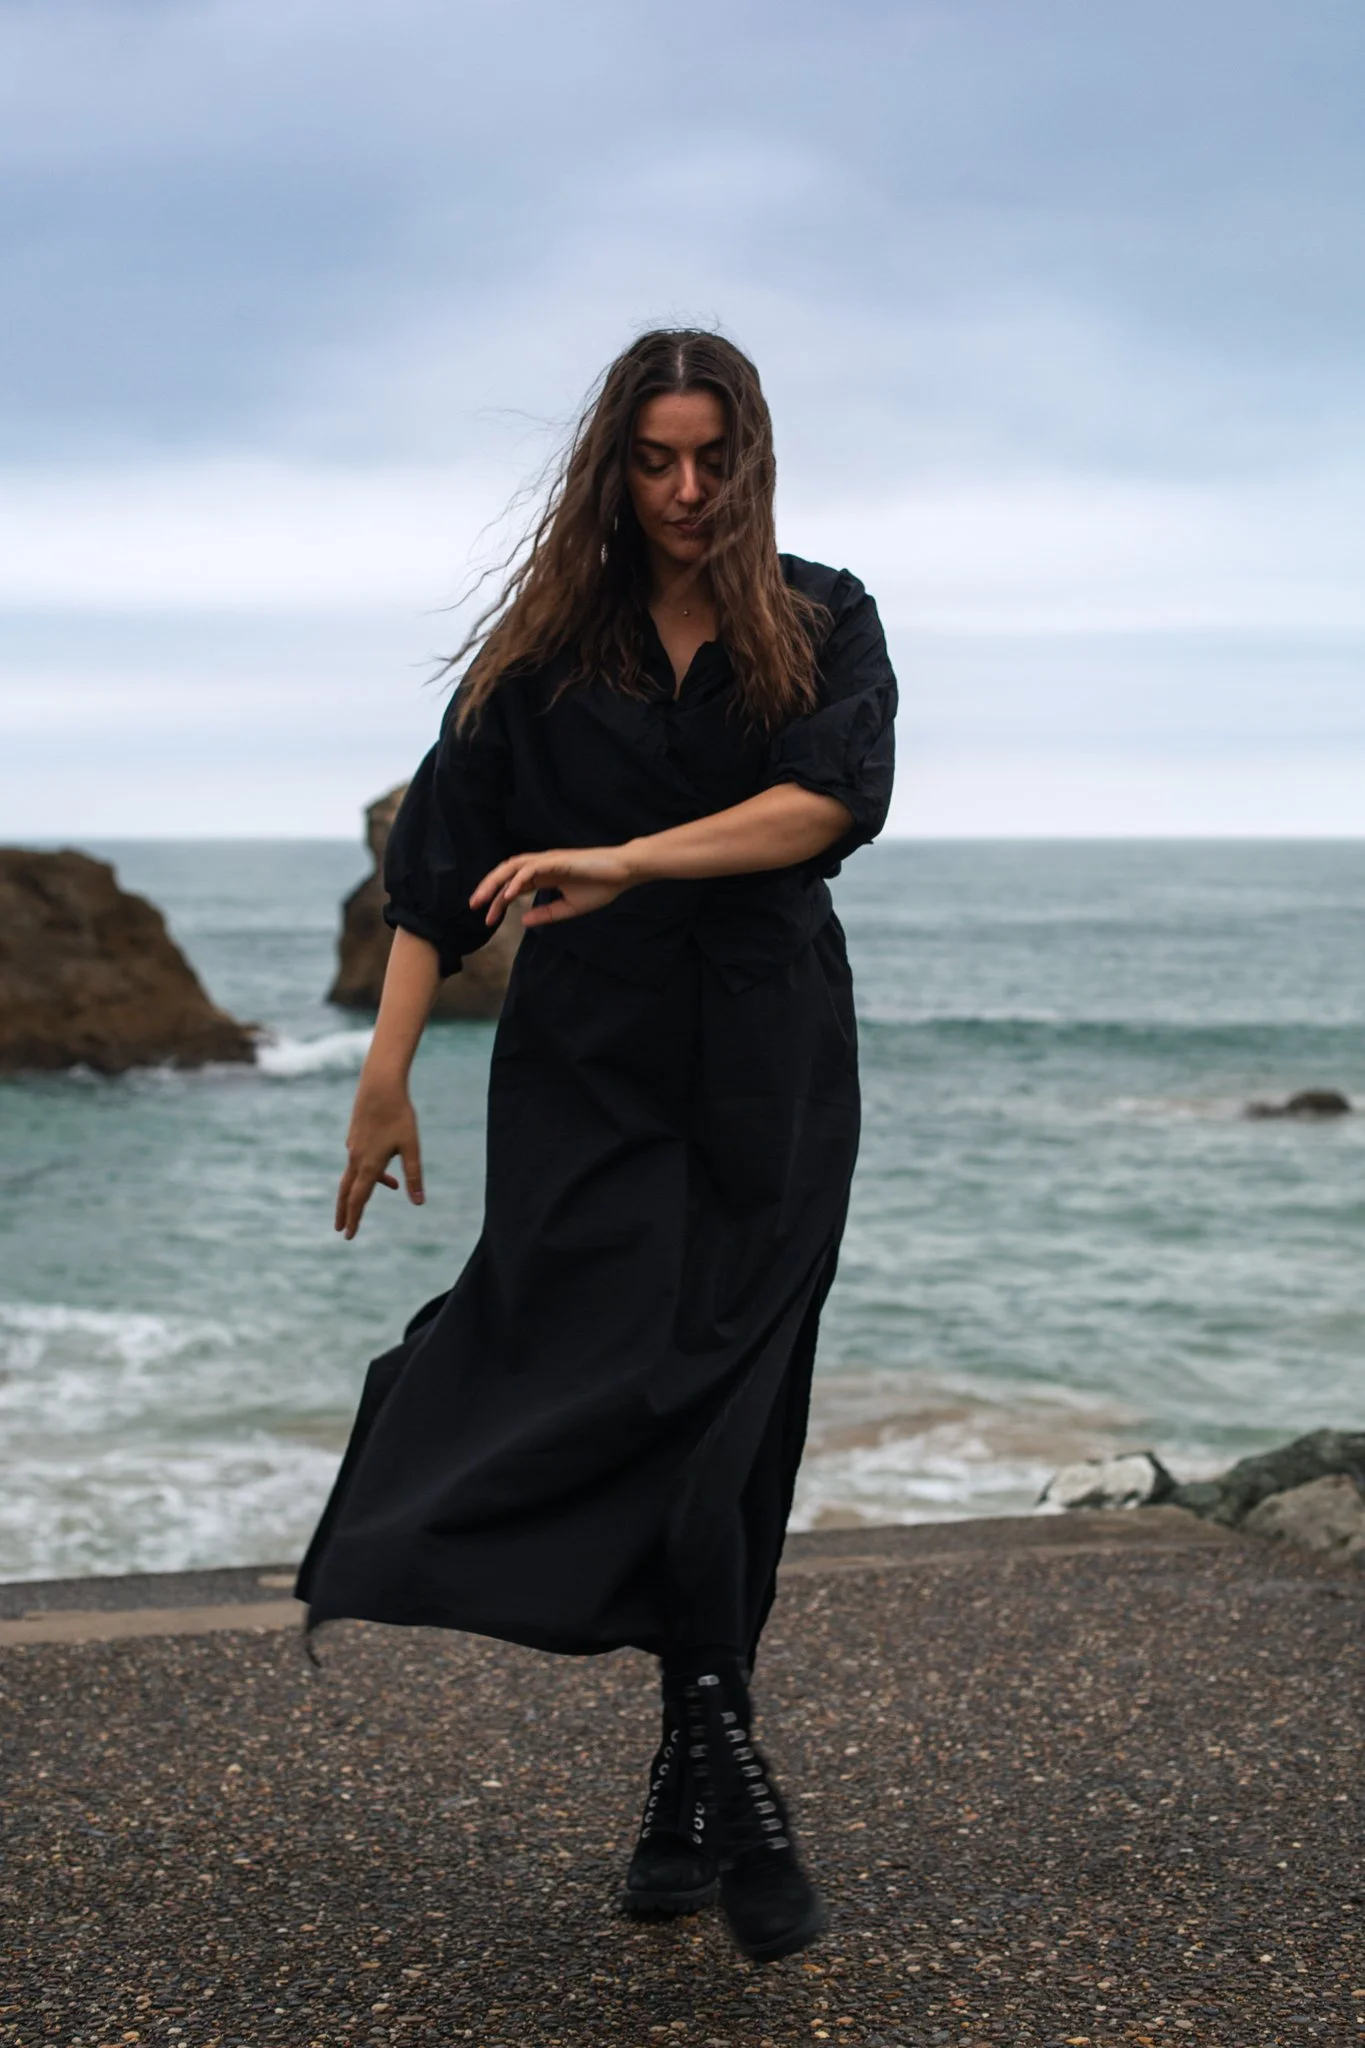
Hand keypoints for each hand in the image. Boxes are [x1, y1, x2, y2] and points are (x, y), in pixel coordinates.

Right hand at [335, 1076, 423, 1239]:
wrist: (380, 1085)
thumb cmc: (399, 1115)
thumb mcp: (412, 1147)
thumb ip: (414, 1175)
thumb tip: (418, 1202)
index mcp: (370, 1165)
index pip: (359, 1200)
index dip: (354, 1219)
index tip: (349, 1235)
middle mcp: (356, 1158)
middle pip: (347, 1192)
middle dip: (345, 1212)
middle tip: (341, 1229)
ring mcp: (353, 1146)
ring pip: (353, 1174)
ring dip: (362, 1187)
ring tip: (389, 1185)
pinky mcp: (355, 1135)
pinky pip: (358, 1158)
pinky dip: (368, 1167)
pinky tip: (384, 1159)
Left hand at [470, 845, 634, 927]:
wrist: (624, 873)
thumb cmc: (601, 887)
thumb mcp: (569, 908)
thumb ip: (546, 914)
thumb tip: (523, 921)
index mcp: (544, 876)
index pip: (512, 887)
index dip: (497, 902)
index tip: (488, 921)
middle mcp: (542, 865)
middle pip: (506, 873)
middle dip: (488, 889)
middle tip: (473, 906)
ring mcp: (549, 860)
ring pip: (513, 867)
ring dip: (496, 882)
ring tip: (483, 899)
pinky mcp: (558, 860)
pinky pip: (531, 869)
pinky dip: (517, 880)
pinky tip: (508, 895)